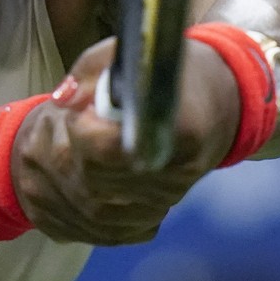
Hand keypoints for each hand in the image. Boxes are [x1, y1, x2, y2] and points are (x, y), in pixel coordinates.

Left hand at [10, 36, 240, 244]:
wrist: (217, 103)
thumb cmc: (170, 74)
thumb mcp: (130, 54)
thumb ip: (90, 72)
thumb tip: (62, 101)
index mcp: (178, 131)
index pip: (109, 148)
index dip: (83, 131)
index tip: (82, 112)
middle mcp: (176, 174)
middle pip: (92, 180)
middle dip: (68, 150)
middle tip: (72, 123)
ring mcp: (165, 202)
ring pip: (89, 207)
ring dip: (64, 175)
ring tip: (74, 142)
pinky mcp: (152, 220)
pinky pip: (98, 226)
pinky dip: (73, 200)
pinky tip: (75, 170)